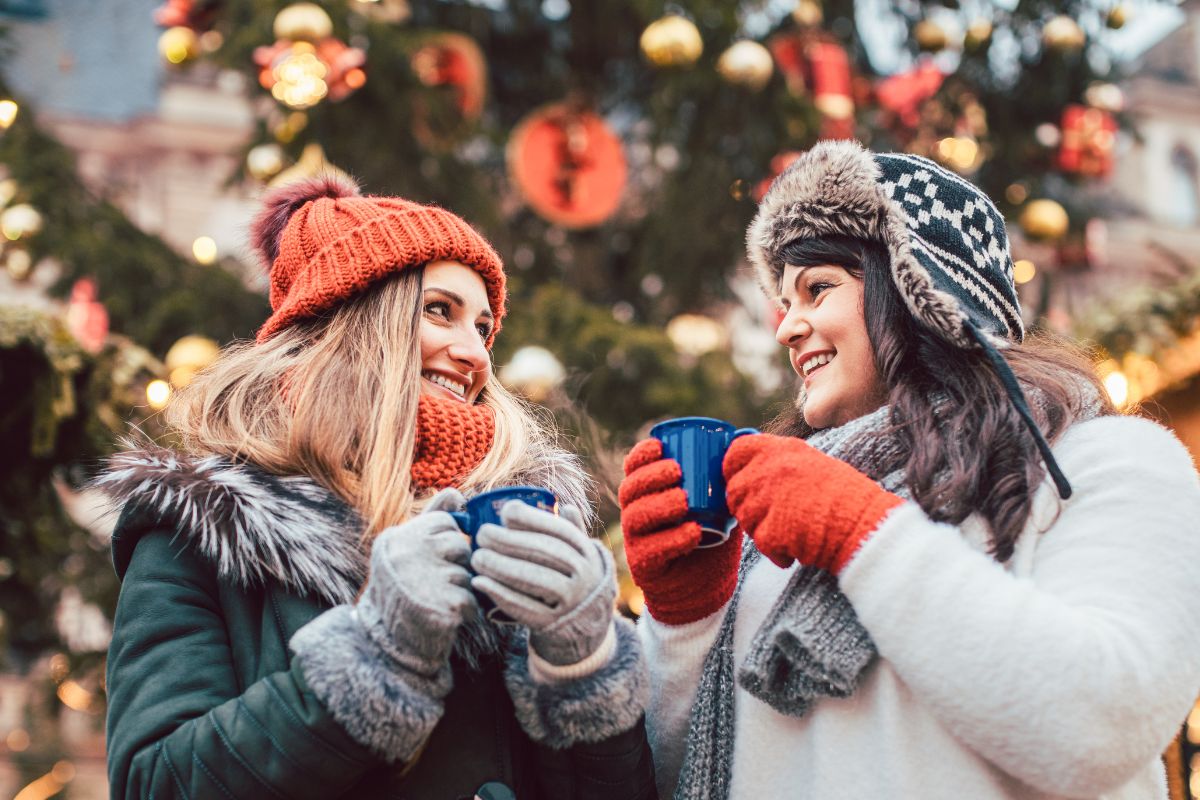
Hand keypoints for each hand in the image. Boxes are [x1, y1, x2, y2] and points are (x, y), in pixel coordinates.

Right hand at [357, 488, 477, 682]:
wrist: (386, 644)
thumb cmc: (401, 590)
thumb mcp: (407, 549)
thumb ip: (431, 518)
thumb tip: (456, 492)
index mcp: (397, 537)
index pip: (445, 521)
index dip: (447, 542)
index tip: (432, 559)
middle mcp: (407, 554)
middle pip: (460, 545)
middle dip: (456, 565)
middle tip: (435, 583)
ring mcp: (423, 580)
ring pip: (467, 573)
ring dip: (460, 590)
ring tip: (436, 600)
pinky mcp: (442, 606)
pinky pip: (472, 599)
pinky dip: (465, 611)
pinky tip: (445, 616)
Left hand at [471, 502, 614, 666]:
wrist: (586, 628)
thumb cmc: (574, 581)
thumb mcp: (581, 557)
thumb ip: (573, 532)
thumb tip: (566, 506)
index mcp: (588, 553)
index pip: (560, 531)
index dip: (532, 519)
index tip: (506, 512)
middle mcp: (585, 576)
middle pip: (544, 553)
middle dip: (509, 541)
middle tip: (482, 534)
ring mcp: (571, 602)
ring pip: (534, 579)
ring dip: (501, 566)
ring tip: (477, 557)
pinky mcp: (552, 624)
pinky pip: (524, 608)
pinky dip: (500, 593)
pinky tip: (480, 582)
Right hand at [616, 437, 742, 624]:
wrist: (706, 585)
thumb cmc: (711, 536)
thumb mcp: (718, 503)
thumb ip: (726, 476)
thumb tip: (745, 437)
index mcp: (648, 493)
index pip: (633, 468)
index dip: (641, 455)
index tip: (660, 446)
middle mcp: (636, 514)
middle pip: (630, 489)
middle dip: (650, 477)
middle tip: (677, 471)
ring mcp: (637, 540)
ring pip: (636, 517)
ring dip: (659, 506)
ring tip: (684, 501)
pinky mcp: (644, 566)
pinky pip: (652, 550)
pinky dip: (673, 539)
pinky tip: (693, 532)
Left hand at [723, 434, 903, 573]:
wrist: (866, 525)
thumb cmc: (847, 497)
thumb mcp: (813, 464)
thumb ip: (781, 463)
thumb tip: (752, 471)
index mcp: (782, 450)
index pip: (736, 451)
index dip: (732, 468)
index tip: (739, 480)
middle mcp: (771, 469)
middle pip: (734, 490)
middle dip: (747, 507)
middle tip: (771, 518)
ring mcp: (769, 499)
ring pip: (745, 519)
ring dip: (762, 530)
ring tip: (791, 533)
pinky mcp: (771, 529)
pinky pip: (761, 543)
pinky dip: (777, 552)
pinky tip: (797, 549)